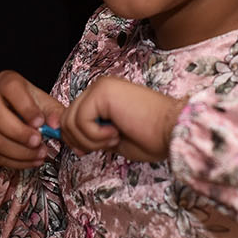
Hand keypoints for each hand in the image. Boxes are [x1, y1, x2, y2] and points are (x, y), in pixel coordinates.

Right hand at [0, 70, 64, 171]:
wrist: (2, 122)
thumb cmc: (24, 107)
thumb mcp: (40, 103)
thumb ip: (52, 111)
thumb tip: (58, 125)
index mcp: (2, 82)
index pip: (10, 88)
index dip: (25, 106)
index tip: (40, 122)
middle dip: (17, 131)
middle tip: (38, 142)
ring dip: (18, 151)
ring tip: (39, 154)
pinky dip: (13, 161)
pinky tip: (30, 161)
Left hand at [61, 76, 185, 163]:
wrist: (172, 131)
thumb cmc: (151, 137)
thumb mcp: (113, 139)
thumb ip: (93, 136)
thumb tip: (73, 143)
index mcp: (103, 97)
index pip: (72, 117)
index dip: (75, 138)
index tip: (88, 150)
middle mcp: (100, 88)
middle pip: (66, 118)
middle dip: (79, 140)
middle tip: (106, 144)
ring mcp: (100, 87)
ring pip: (70, 121)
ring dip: (90, 139)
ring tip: (114, 138)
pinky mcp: (101, 91)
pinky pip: (81, 120)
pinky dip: (95, 135)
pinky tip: (116, 133)